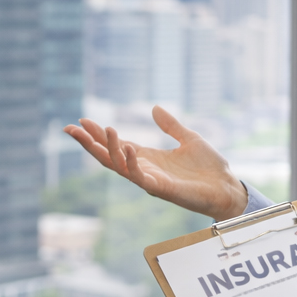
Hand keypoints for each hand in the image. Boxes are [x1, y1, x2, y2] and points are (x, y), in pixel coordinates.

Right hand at [65, 106, 246, 220]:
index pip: (116, 145)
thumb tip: (154, 108)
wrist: (227, 187)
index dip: (98, 134)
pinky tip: (128, 146)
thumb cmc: (210, 168)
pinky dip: (132, 162)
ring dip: (109, 149)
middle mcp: (144, 169)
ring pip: (119, 166)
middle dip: (89, 144)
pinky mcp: (161, 189)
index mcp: (148, 158)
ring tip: (104, 129)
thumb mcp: (189, 138)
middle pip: (108, 156)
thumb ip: (170, 125)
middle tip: (70, 129)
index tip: (81, 121)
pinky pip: (140, 176)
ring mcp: (150, 180)